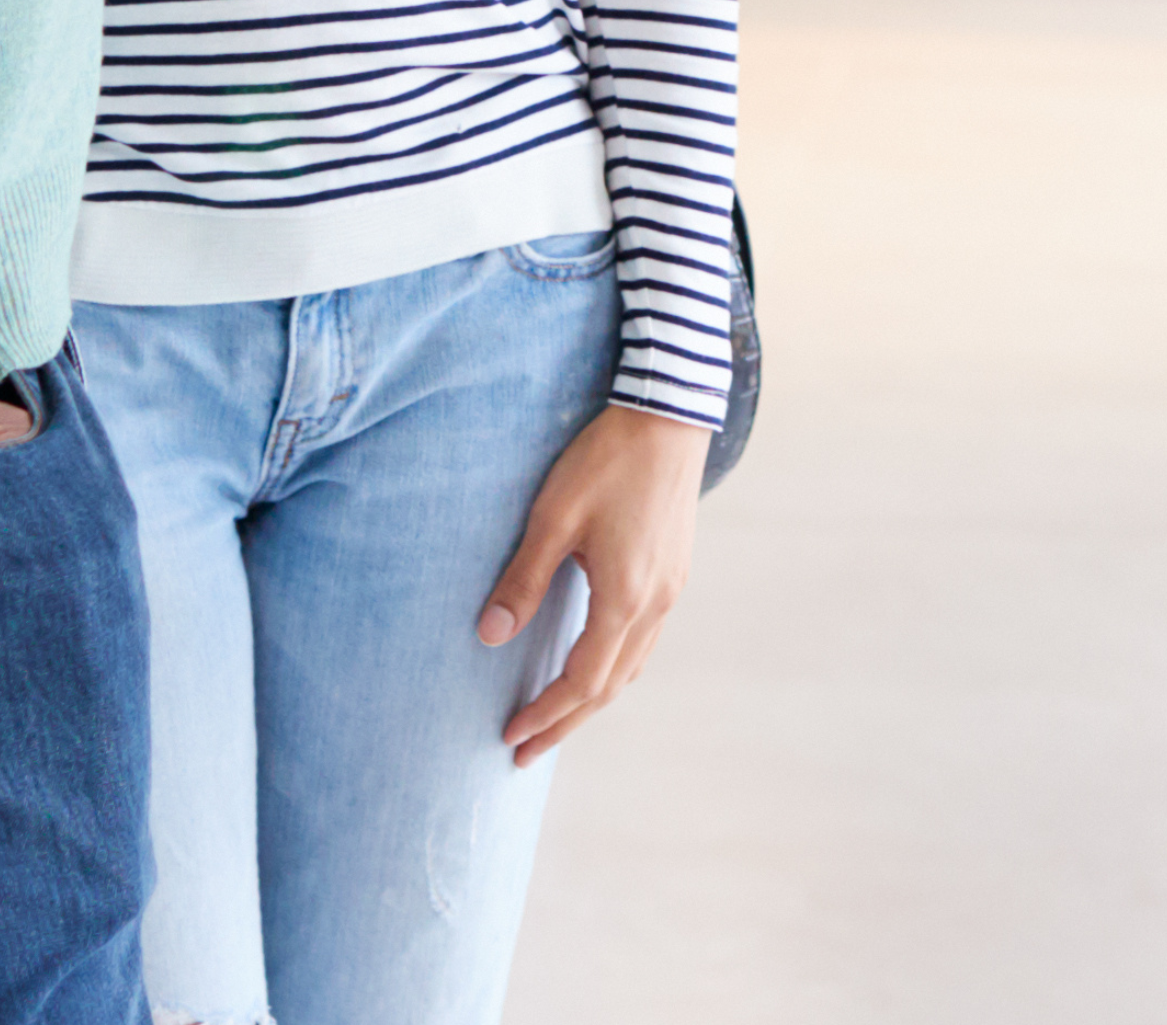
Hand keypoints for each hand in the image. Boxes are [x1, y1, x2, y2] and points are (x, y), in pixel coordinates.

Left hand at [482, 402, 708, 765]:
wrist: (669, 415)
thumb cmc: (606, 461)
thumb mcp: (554, 517)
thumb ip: (523, 579)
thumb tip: (491, 635)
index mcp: (624, 598)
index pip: (582, 681)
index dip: (545, 713)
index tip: (511, 735)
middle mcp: (654, 605)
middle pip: (609, 688)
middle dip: (565, 723)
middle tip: (525, 751)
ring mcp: (670, 590)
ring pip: (631, 667)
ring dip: (592, 699)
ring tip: (556, 718)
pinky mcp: (675, 572)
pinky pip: (643, 640)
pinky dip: (614, 667)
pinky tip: (593, 661)